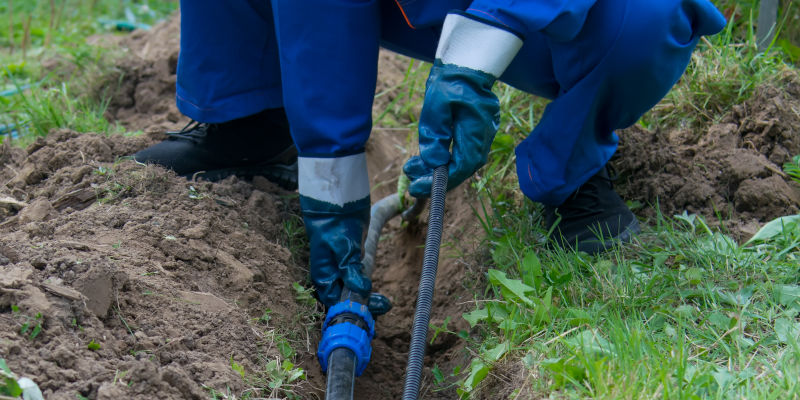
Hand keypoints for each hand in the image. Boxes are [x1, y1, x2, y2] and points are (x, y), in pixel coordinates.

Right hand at [298, 154, 390, 315]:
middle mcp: (333, 274)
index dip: (351, 310)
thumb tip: (361, 289)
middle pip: (346, 298)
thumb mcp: (344, 246)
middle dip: (364, 305)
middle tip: (384, 306)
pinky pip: (360, 277)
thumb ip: (351, 269)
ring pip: (355, 289)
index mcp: (325, 275)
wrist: (338, 198)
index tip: (369, 317)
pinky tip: (380, 291)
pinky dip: (368, 283)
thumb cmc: (336, 222)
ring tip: (386, 302)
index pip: (335, 301)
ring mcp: (343, 266)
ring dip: (368, 296)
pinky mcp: (353, 257)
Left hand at [403, 12, 522, 196]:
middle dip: (435, 178)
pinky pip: (460, 152)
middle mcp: (483, 138)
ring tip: (411, 168)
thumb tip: (433, 162)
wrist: (466, 63)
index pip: (460, 168)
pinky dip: (443, 158)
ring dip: (436, 168)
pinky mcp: (475, 131)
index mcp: (475, 132)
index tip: (417, 187)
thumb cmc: (451, 81)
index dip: (439, 181)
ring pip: (460, 161)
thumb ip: (435, 135)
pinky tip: (426, 157)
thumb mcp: (436, 107)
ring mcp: (481, 135)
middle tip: (411, 181)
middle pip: (461, 169)